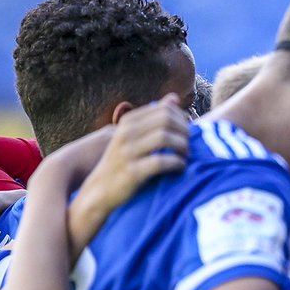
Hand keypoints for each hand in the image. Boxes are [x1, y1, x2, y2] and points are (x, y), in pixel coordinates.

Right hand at [78, 94, 189, 213]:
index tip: (186, 133)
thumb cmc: (123, 162)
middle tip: (188, 145)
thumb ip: (154, 117)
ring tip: (185, 156)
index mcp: (128, 121)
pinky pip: (161, 161)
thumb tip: (174, 98)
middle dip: (184, 131)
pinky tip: (180, 167)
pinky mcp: (132, 172)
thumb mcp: (134, 136)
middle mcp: (126, 133)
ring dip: (182, 146)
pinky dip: (177, 163)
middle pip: (167, 120)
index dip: (182, 120)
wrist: (100, 191)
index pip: (165, 109)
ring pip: (165, 137)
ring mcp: (127, 152)